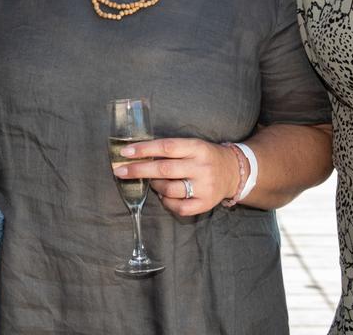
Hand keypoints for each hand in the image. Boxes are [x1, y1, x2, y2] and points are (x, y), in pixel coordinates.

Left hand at [112, 138, 240, 216]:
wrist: (233, 171)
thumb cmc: (205, 156)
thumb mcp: (192, 145)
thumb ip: (170, 150)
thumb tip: (137, 155)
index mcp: (197, 148)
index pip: (167, 147)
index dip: (144, 150)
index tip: (125, 152)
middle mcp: (202, 167)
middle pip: (164, 170)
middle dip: (139, 170)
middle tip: (119, 171)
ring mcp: (205, 187)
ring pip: (169, 190)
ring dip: (154, 186)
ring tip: (153, 182)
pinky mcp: (205, 204)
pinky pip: (178, 207)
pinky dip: (166, 202)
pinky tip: (164, 195)